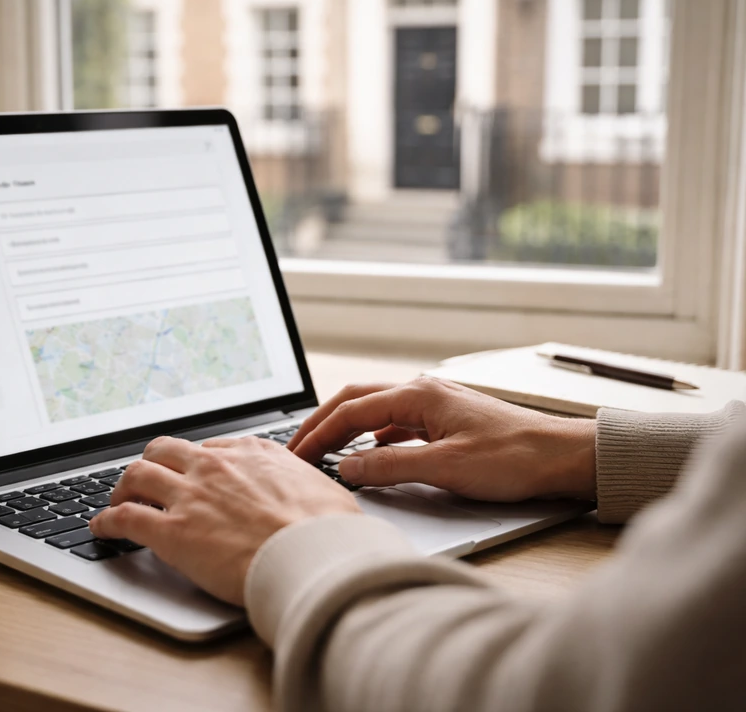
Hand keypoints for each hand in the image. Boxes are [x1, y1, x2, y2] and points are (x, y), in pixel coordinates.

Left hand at [89, 435, 359, 604]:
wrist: (315, 557)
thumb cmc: (328, 532)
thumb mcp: (323, 490)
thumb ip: (302, 486)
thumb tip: (312, 497)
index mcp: (252, 453)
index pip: (210, 448)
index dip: (194, 462)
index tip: (190, 472)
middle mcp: (215, 467)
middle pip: (164, 450)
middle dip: (151, 462)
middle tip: (146, 478)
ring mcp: (191, 496)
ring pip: (137, 474)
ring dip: (123, 486)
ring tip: (118, 498)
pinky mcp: (173, 532)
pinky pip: (126, 517)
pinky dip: (106, 521)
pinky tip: (101, 528)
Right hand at [288, 377, 596, 501]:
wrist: (563, 457)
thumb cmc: (514, 458)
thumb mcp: (445, 467)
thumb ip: (390, 467)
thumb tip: (347, 468)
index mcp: (418, 395)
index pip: (350, 411)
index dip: (318, 434)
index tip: (296, 455)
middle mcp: (422, 391)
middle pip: (355, 401)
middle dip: (322, 424)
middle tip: (296, 448)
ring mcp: (434, 404)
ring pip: (374, 410)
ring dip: (345, 429)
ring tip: (322, 451)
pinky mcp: (445, 420)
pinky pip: (395, 423)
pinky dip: (371, 437)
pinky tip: (368, 455)